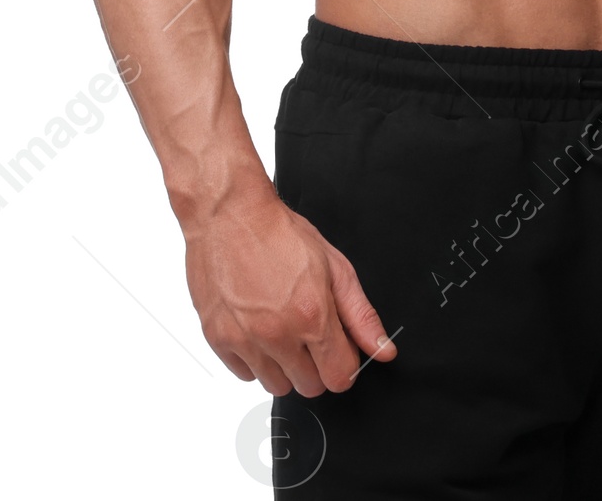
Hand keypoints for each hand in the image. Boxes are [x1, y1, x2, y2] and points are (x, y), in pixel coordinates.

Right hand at [183, 179, 397, 396]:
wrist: (230, 215)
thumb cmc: (280, 234)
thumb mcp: (335, 267)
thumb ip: (361, 315)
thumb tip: (383, 349)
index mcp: (312, 316)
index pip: (340, 378)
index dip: (344, 363)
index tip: (338, 348)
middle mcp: (278, 335)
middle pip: (310, 387)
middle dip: (316, 365)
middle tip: (309, 332)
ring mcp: (245, 340)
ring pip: (276, 386)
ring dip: (284, 366)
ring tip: (282, 328)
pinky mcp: (218, 340)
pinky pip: (245, 374)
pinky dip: (254, 359)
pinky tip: (258, 328)